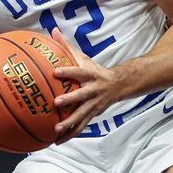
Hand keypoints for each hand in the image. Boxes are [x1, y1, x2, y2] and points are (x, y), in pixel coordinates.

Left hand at [49, 28, 124, 143]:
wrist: (119, 85)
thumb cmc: (96, 70)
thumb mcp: (84, 58)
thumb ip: (67, 47)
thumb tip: (53, 31)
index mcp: (91, 75)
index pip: (79, 72)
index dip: (68, 71)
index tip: (55, 72)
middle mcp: (94, 90)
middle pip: (81, 96)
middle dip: (70, 100)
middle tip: (56, 104)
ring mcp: (94, 104)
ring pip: (82, 115)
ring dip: (69, 124)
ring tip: (56, 130)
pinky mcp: (93, 115)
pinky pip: (81, 126)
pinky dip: (70, 134)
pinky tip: (57, 141)